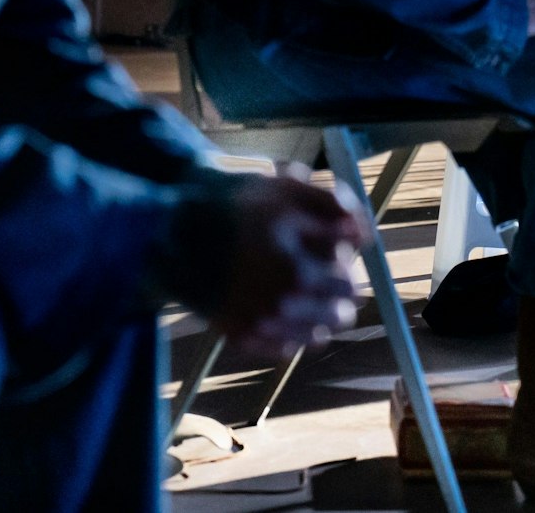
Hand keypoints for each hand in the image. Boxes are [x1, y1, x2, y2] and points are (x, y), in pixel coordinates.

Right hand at [203, 172, 368, 360]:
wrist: (171, 237)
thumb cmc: (232, 207)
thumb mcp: (283, 188)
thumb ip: (331, 204)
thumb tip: (364, 233)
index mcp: (296, 262)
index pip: (349, 267)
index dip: (344, 249)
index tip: (329, 241)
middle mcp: (282, 298)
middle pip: (345, 301)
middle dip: (339, 280)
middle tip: (320, 264)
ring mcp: (263, 322)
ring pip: (324, 327)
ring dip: (324, 307)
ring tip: (302, 285)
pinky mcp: (244, 337)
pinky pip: (291, 345)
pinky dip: (295, 329)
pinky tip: (282, 305)